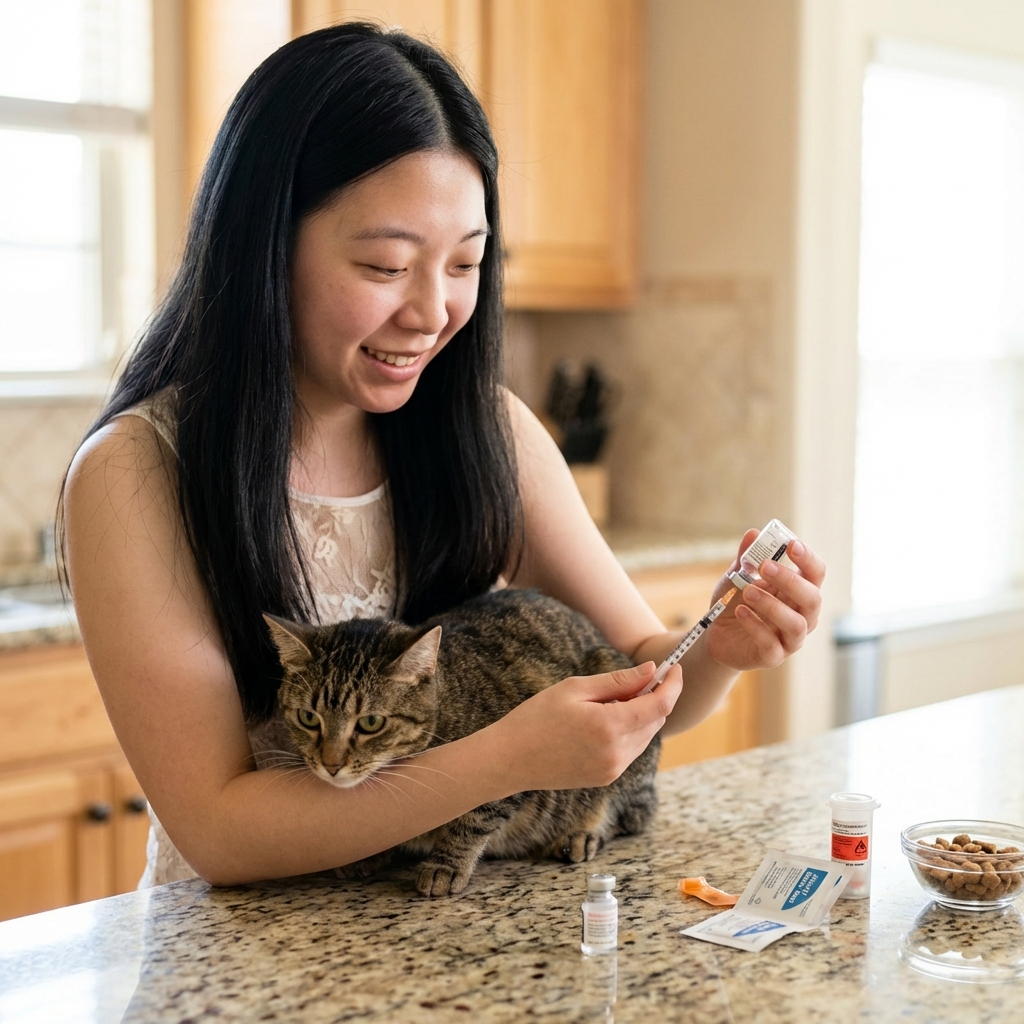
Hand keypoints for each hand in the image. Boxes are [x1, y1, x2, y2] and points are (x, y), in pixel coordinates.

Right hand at [492, 662, 681, 790]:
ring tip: (612, 699)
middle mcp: (617, 752)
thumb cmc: (536, 718)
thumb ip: (618, 681)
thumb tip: (651, 671)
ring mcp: (613, 769)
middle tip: (638, 677)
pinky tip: (606, 719)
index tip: (674, 668)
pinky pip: (631, 750)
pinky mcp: (606, 777)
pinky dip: (630, 731)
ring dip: (642, 715)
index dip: (672, 685)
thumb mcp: (575, 689)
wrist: (510, 759)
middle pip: (656, 721)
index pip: (660, 706)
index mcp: (610, 727)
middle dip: (655, 697)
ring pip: (646, 736)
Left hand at [705, 530, 824, 670]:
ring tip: (748, 591)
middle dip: (790, 580)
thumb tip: (753, 534)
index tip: (792, 545)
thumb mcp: (737, 576)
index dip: (808, 559)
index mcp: (798, 592)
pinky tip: (740, 612)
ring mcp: (790, 639)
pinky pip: (771, 643)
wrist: (716, 634)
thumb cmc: (735, 601)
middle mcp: (802, 615)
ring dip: (772, 605)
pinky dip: (755, 625)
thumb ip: (746, 558)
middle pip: (812, 598)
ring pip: (796, 623)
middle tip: (764, 566)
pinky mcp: (773, 656)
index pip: (816, 574)